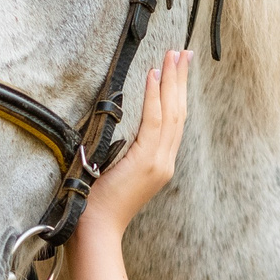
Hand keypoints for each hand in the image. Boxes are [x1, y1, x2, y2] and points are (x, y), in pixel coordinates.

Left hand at [80, 50, 189, 242]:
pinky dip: (154, 97)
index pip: (173, 121)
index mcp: (159, 163)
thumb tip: (115, 125)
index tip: (177, 68)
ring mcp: (158, 162)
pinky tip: (153, 76)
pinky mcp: (147, 162)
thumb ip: (122, 150)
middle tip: (183, 52)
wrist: (95, 228)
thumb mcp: (114, 170)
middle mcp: (164, 161)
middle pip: (179, 112)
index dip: (177, 93)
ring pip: (171, 113)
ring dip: (171, 81)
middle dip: (181, 80)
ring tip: (173, 56)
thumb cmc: (96, 202)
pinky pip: (153, 122)